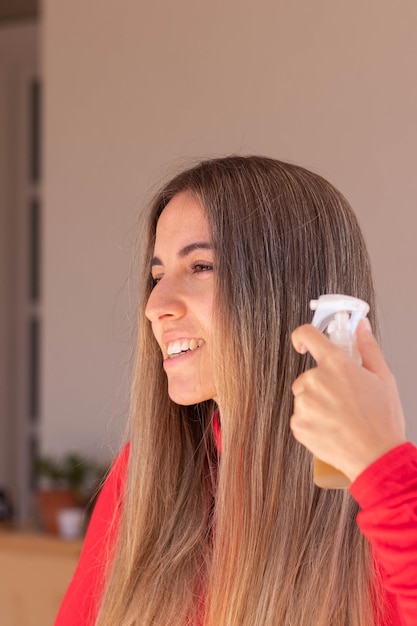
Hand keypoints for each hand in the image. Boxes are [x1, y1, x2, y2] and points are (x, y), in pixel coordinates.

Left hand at [290, 320, 406, 481]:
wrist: (376, 457)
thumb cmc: (382, 420)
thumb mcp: (383, 378)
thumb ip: (368, 348)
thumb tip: (362, 328)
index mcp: (336, 364)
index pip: (308, 335)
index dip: (302, 336)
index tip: (302, 343)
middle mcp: (316, 380)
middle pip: (308, 376)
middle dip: (322, 385)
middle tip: (344, 401)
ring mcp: (304, 403)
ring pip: (304, 397)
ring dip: (316, 405)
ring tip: (340, 418)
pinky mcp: (297, 424)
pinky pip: (300, 417)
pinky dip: (311, 423)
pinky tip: (331, 429)